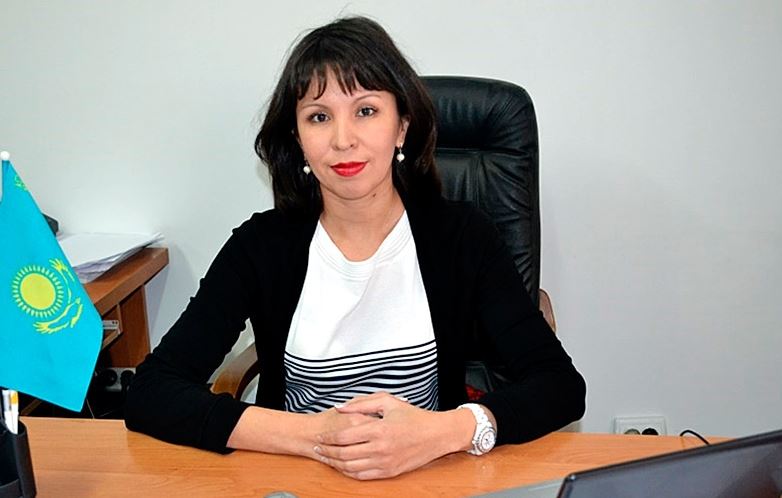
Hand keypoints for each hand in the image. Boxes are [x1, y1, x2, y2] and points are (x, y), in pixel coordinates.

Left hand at [312, 392, 471, 479]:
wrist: (437, 435)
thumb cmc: (413, 416)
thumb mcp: (388, 402)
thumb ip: (361, 403)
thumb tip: (339, 407)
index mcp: (379, 429)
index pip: (344, 435)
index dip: (327, 436)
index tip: (319, 434)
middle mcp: (381, 448)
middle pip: (343, 453)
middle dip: (326, 451)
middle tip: (316, 447)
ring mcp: (385, 462)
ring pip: (351, 467)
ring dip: (334, 463)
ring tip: (325, 457)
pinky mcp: (389, 472)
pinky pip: (362, 476)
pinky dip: (348, 472)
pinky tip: (341, 466)